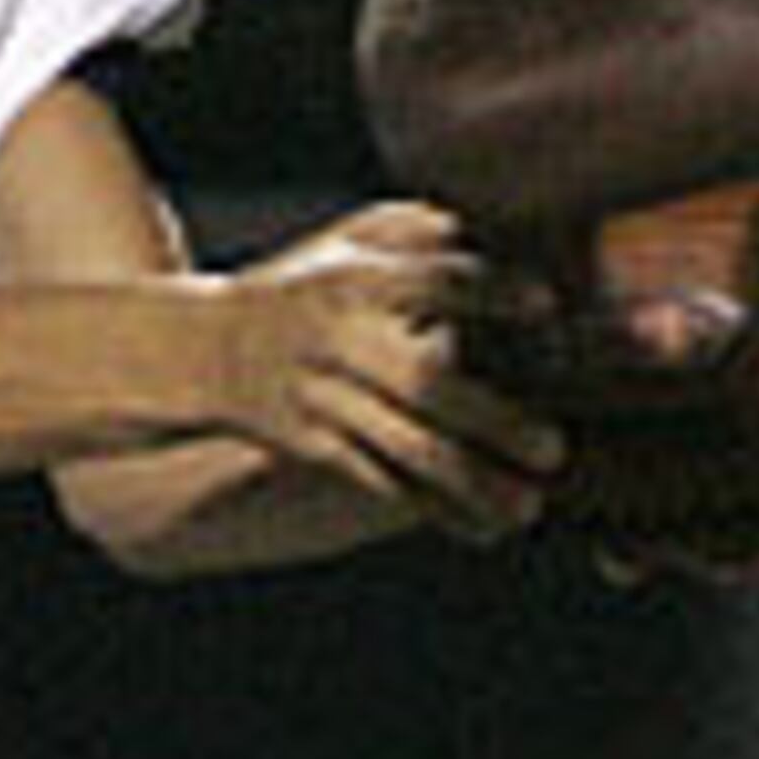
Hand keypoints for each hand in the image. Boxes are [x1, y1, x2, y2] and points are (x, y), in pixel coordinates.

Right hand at [214, 203, 560, 539]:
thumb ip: (416, 231)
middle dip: (492, 418)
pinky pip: (378, 482)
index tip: (546, 303)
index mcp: (361, 280)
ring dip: (472, 483)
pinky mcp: (311, 444)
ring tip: (529, 505)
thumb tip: (489, 233)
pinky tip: (483, 527)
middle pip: (423, 382)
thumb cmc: (307, 289)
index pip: (433, 280)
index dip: (488, 289)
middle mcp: (342, 337)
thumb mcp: (349, 242)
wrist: (205, 348)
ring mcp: (323, 396)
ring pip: (405, 448)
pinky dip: (434, 509)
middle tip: (553, 449)